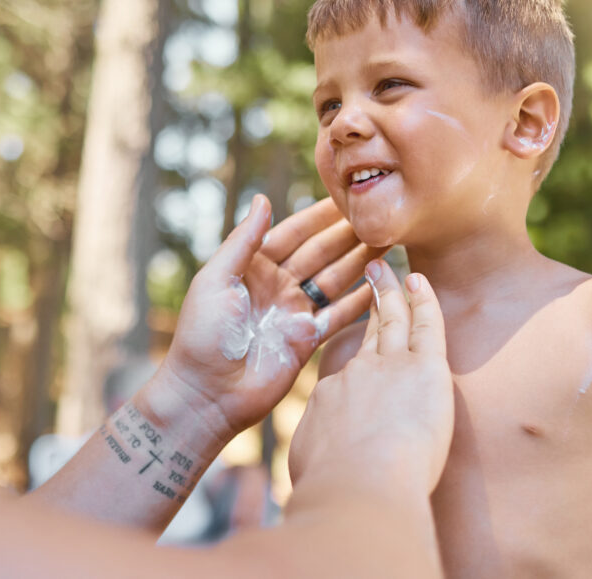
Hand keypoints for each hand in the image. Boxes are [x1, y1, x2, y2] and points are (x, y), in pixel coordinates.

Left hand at [156, 195, 384, 443]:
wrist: (207, 394)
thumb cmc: (202, 335)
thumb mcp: (215, 280)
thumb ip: (242, 241)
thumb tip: (262, 198)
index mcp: (253, 267)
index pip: (293, 233)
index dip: (319, 216)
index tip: (348, 197)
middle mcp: (277, 285)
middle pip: (320, 253)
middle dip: (348, 235)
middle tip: (380, 216)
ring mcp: (294, 312)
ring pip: (335, 279)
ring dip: (360, 261)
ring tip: (389, 241)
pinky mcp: (308, 340)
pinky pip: (340, 315)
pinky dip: (361, 300)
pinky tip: (382, 284)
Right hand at [289, 261, 453, 494]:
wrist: (357, 486)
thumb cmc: (333, 488)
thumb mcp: (310, 466)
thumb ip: (317, 454)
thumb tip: (314, 464)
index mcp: (329, 397)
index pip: (343, 371)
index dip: (349, 356)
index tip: (352, 348)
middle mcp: (356, 374)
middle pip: (365, 332)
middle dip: (367, 302)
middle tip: (367, 275)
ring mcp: (389, 366)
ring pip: (392, 319)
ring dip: (390, 290)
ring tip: (386, 267)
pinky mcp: (423, 369)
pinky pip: (425, 325)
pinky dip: (424, 300)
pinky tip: (420, 281)